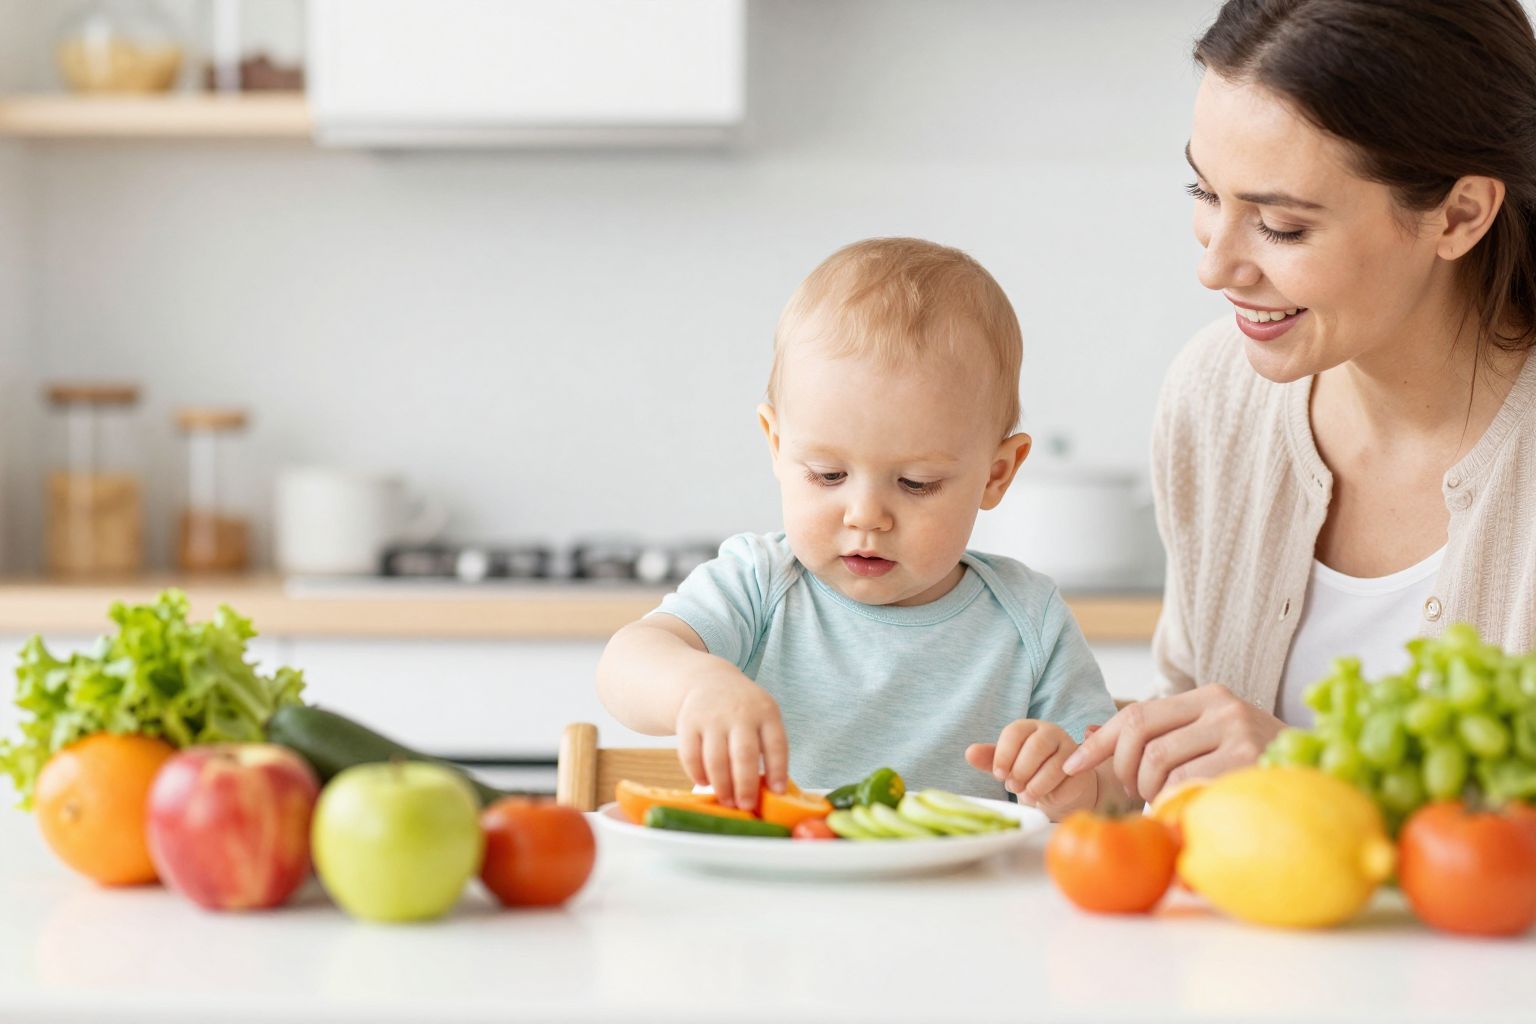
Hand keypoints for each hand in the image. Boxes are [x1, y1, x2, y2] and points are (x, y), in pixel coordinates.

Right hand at [674, 666, 788, 810]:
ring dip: (722, 785)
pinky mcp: (688, 722)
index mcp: (766, 712)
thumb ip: (768, 747)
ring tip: (728, 801)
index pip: (776, 744)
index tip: (777, 792)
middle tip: (746, 806)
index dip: (778, 770)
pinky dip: (697, 774)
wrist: (707, 680)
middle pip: (744, 754)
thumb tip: (772, 791)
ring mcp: (712, 716)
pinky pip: (690, 755)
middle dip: (746, 786)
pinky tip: (706, 783)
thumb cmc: (743, 710)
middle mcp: (740, 713)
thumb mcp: (763, 716)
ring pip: (716, 759)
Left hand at [965, 720, 1096, 818]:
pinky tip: (1044, 797)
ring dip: (1035, 784)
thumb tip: (969, 753)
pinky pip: (1068, 780)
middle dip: (1021, 770)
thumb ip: (989, 758)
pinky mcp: (1083, 769)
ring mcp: (1070, 750)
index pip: (1015, 732)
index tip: (998, 774)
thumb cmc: (1028, 772)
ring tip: (1026, 796)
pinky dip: (1052, 792)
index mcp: (1028, 727)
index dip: (1004, 754)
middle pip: (1036, 746)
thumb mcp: (1007, 765)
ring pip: (1054, 765)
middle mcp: (1051, 733)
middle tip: (1013, 786)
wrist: (1059, 788)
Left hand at [1060, 686, 1284, 801]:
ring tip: (1165, 799)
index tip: (1072, 765)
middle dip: (1123, 771)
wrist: (1319, 778)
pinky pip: (1185, 785)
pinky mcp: (1248, 762)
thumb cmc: (1252, 764)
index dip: (1100, 742)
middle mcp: (1222, 708)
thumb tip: (1090, 733)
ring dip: (1149, 791)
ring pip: (1159, 764)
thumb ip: (1157, 735)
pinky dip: (1173, 802)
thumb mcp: (1205, 739)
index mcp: (1207, 696)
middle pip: (1141, 737)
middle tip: (1134, 792)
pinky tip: (1184, 807)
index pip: (1136, 714)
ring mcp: (1238, 734)